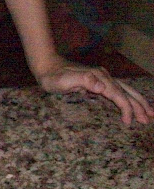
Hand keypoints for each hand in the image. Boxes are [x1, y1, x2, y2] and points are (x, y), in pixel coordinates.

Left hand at [36, 61, 152, 125]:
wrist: (46, 66)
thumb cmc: (52, 76)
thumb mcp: (64, 80)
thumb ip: (83, 81)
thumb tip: (103, 87)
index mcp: (98, 78)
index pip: (117, 95)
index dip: (126, 108)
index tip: (129, 122)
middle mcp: (103, 76)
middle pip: (126, 92)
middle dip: (139, 105)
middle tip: (148, 119)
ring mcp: (101, 77)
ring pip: (125, 90)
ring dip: (137, 101)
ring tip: (149, 113)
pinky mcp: (97, 80)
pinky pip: (117, 90)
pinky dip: (127, 97)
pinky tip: (130, 103)